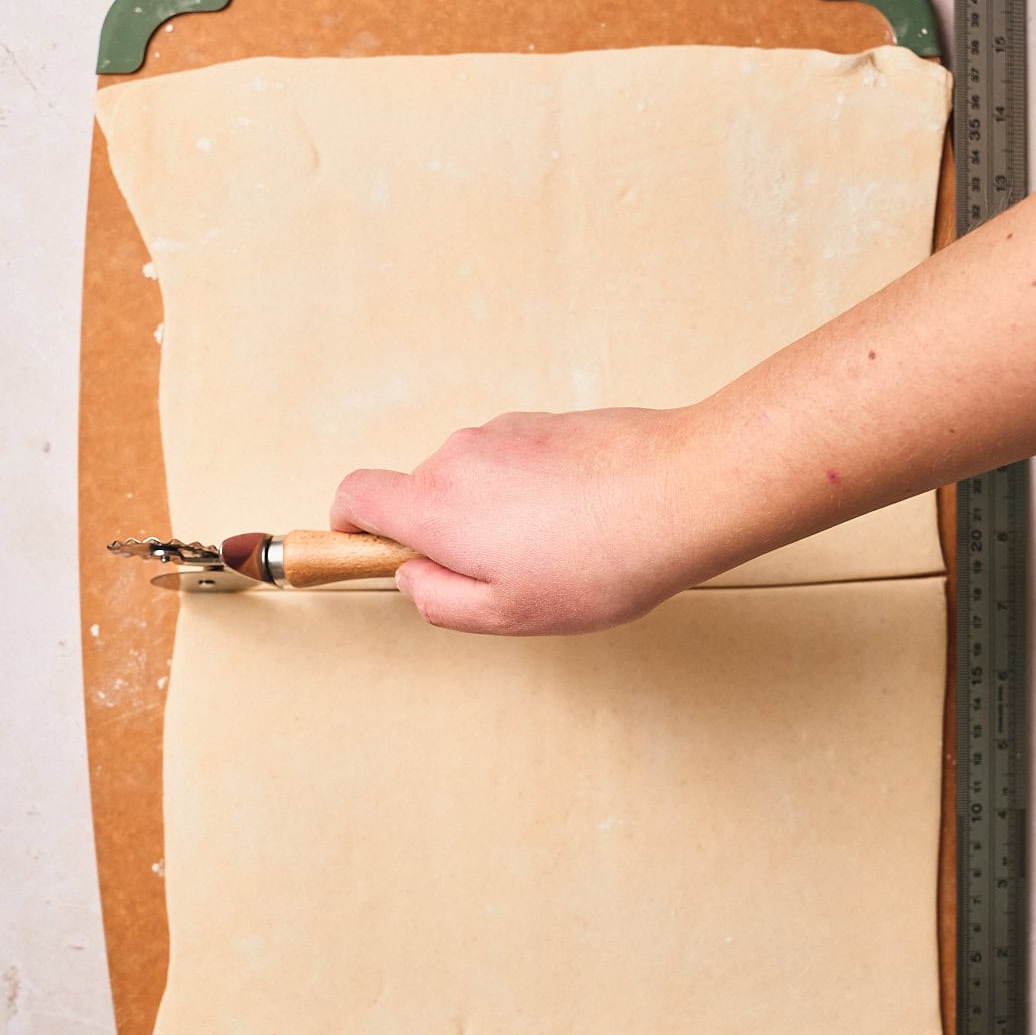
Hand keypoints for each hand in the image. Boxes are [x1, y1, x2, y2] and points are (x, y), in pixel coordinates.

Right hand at [331, 405, 718, 633]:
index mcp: (436, 506)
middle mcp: (459, 456)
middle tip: (505, 577)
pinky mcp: (546, 422)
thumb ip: (438, 600)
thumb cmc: (601, 559)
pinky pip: (516, 462)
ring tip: (560, 552)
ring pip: (474, 480)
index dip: (353, 526)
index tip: (373, 550)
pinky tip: (582, 521)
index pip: (356, 495)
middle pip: (421, 493)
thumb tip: (412, 578)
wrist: (683, 491)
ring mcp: (504, 432)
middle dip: (446, 534)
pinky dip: (531, 492)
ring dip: (496, 514)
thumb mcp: (508, 612)